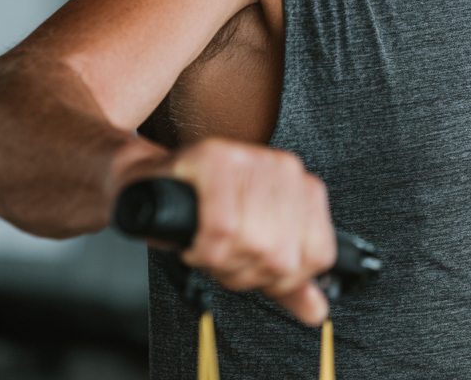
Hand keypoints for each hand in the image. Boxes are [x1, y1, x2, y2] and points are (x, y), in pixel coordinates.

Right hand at [126, 139, 335, 323]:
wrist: (153, 189)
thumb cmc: (208, 217)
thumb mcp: (256, 248)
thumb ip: (288, 280)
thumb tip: (317, 310)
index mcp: (306, 190)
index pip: (318, 256)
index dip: (281, 278)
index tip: (253, 268)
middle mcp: (286, 170)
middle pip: (282, 256)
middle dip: (245, 272)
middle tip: (224, 258)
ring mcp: (254, 159)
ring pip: (253, 243)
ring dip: (221, 262)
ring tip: (209, 248)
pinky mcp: (217, 159)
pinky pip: (221, 228)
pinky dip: (203, 249)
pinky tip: (195, 242)